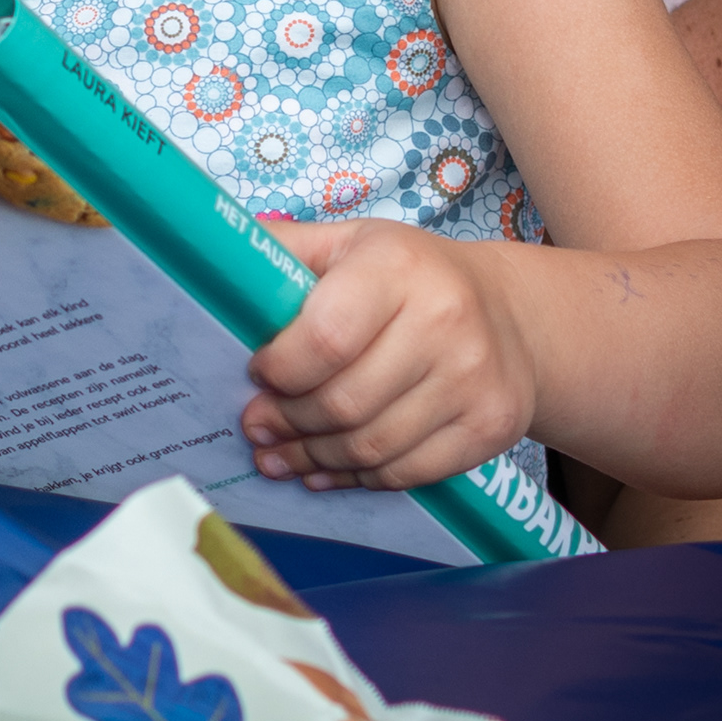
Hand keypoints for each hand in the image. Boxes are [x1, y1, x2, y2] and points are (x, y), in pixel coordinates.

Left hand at [240, 220, 539, 492]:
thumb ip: (285, 250)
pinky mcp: (490, 429)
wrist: (514, 316)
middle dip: (287, 422)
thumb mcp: (352, 242)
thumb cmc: (412, 276)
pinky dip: (358, 478)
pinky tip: (327, 470)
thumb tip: (207, 252)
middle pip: (343, 402)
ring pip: (371, 445)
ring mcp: (474, 381)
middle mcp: (445, 322)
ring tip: (279, 455)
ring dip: (313, 458)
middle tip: (256, 426)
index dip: (281, 367)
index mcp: (399, 268)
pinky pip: (407, 472)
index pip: (326, 337)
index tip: (257, 372)